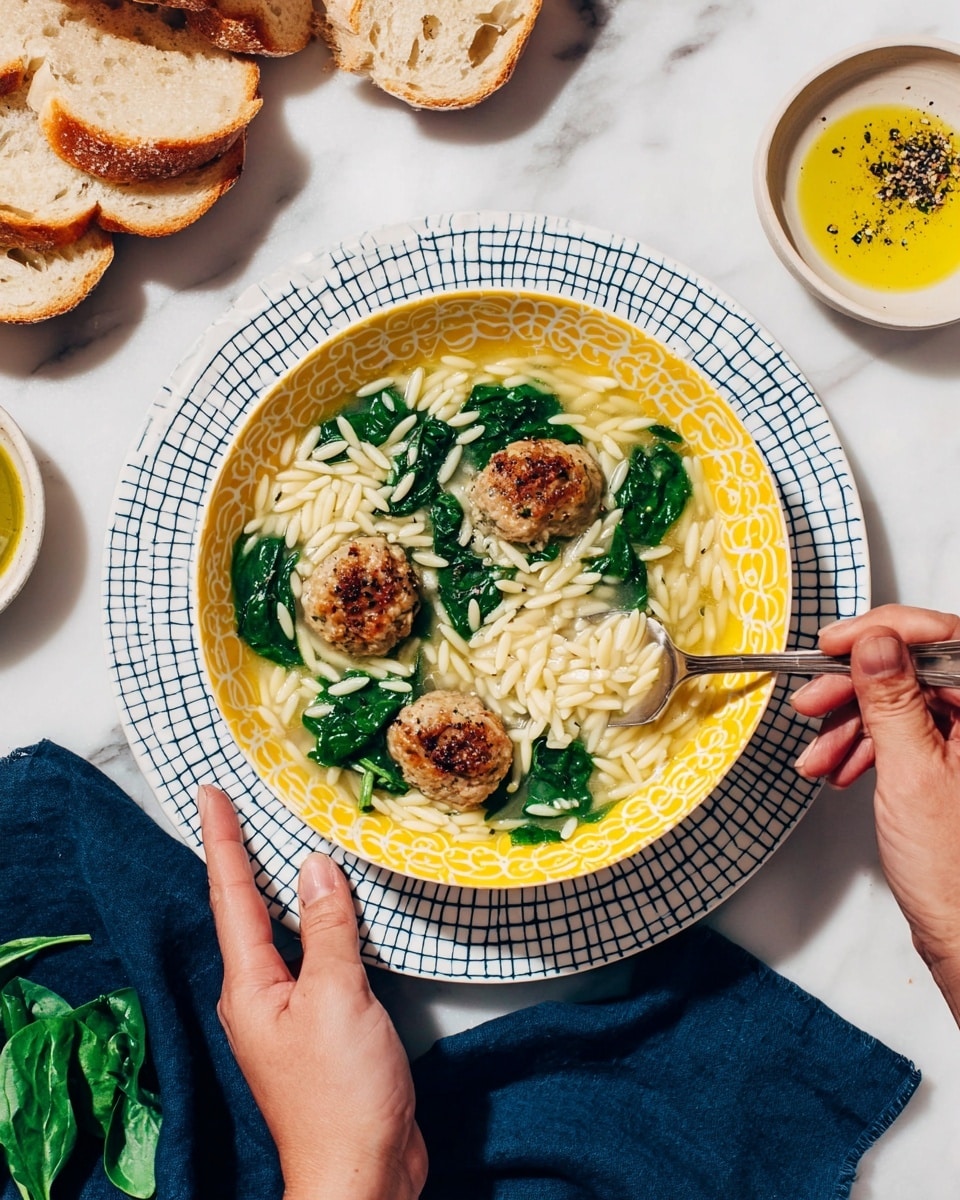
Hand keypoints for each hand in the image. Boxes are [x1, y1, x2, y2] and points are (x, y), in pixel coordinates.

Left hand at [197, 784, 427, 1199]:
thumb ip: (329, 927)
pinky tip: (336, 913)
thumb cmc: (340, 1094)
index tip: (210, 793)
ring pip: (284, 933)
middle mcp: (259, 995)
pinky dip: (321, 923)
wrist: (361, 1173)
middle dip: (243, 857)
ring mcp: (289, 1012)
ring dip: (284, 888)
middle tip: (240, 806)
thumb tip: (315, 867)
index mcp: (250, 985)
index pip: (231, 895)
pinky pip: (315, 957)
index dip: (222, 839)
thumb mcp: (336, 996)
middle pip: (247, 910)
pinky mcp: (321, 1026)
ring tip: (284, 843)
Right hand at [791, 605, 959, 1022]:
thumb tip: (876, 641)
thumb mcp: (912, 773)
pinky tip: (839, 768)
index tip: (834, 644)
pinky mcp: (953, 762)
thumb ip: (892, 700)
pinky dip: (868, 747)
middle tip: (812, 702)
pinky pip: (906, 733)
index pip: (942, 637)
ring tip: (817, 753)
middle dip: (856, 686)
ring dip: (853, 723)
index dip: (883, 632)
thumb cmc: (954, 872)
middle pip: (916, 669)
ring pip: (905, 703)